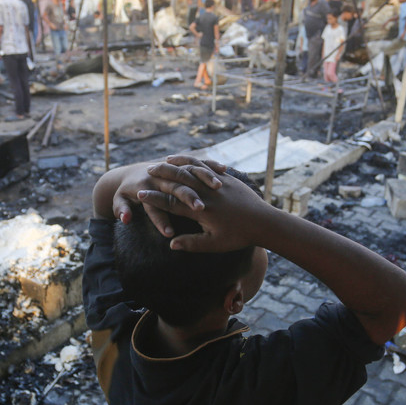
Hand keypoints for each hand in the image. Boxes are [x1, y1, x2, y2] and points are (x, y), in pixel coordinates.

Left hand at [99, 157, 225, 236]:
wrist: (122, 178)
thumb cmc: (122, 191)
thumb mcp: (119, 200)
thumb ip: (121, 209)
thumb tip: (124, 219)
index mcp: (147, 186)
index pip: (158, 202)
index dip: (164, 217)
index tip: (173, 231)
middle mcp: (161, 177)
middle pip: (180, 186)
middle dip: (191, 197)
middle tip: (202, 208)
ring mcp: (172, 169)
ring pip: (191, 169)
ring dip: (204, 176)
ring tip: (217, 187)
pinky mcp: (179, 166)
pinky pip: (198, 162)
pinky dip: (210, 165)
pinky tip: (224, 170)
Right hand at [139, 161, 275, 252]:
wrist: (265, 222)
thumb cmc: (240, 236)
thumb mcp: (215, 244)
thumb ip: (192, 243)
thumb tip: (171, 243)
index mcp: (203, 210)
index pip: (173, 202)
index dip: (155, 198)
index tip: (140, 194)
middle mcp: (208, 193)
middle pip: (180, 181)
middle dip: (162, 175)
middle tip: (146, 171)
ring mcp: (218, 184)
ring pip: (192, 170)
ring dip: (176, 165)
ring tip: (163, 161)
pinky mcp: (227, 179)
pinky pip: (207, 166)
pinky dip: (194, 162)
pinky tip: (186, 160)